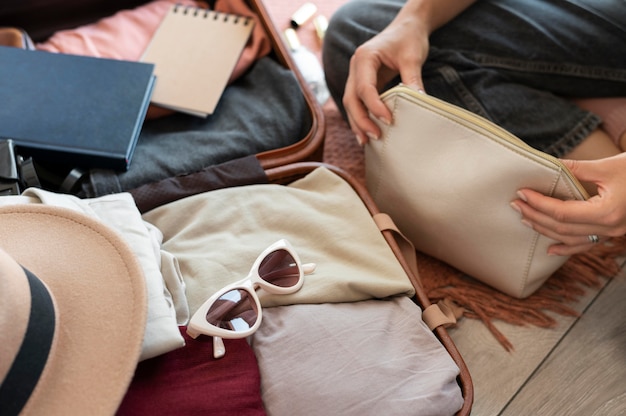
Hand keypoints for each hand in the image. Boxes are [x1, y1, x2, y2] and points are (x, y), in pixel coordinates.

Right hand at [342, 13, 429, 144]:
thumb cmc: (408, 38)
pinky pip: (358, 103)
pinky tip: (367, 132)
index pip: (364, 87)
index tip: (388, 120)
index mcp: (364, 57)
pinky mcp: (363, 83)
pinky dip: (361, 118)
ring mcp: (357, 76)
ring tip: (367, 141)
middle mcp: (356, 67)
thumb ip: (412, 79)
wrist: (407, 28)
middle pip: (351, 99)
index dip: (374, 106)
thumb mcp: (413, 57)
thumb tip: (419, 102)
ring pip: (351, 103)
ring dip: (358, 123)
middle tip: (375, 136)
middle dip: (361, 120)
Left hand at [511, 153, 625, 255]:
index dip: (538, 203)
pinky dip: (566, 247)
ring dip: (545, 230)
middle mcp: (609, 228)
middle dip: (535, 216)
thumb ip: (575, 168)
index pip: (561, 212)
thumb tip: (548, 165)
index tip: (522, 193)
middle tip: (515, 204)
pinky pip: (586, 244)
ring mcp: (612, 233)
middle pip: (562, 227)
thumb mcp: (608, 166)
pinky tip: (550, 249)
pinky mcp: (614, 232)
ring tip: (524, 219)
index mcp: (607, 212)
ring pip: (571, 238)